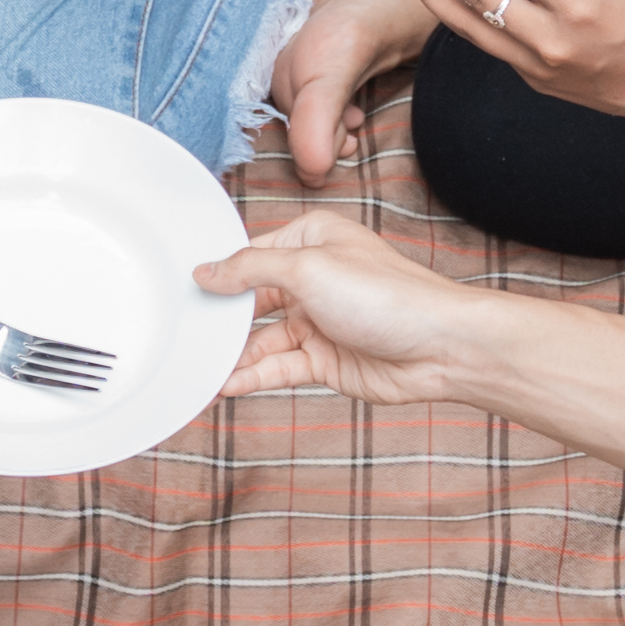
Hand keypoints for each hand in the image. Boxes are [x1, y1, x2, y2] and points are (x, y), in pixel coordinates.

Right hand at [198, 211, 513, 404]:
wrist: (440, 347)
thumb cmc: (390, 296)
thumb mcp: (309, 268)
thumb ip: (251, 270)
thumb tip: (208, 271)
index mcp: (313, 240)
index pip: (252, 254)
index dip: (219, 273)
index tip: (184, 290)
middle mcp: (315, 278)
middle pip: (252, 298)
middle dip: (221, 318)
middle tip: (184, 334)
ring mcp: (319, 320)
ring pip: (261, 338)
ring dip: (232, 355)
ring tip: (198, 369)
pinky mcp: (325, 360)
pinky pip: (277, 367)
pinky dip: (251, 376)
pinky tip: (225, 385)